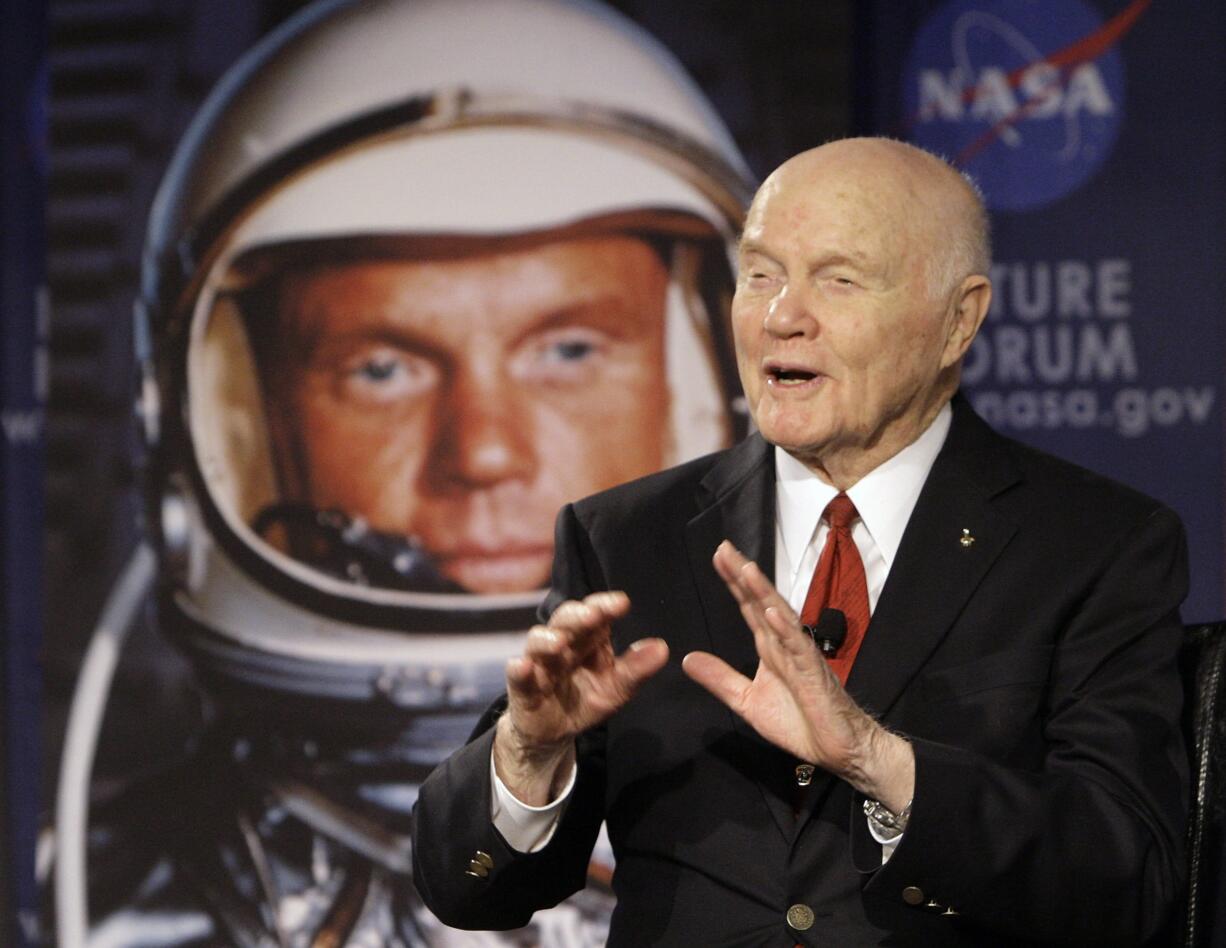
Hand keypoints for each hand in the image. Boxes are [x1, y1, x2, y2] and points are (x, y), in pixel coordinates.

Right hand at [494, 591, 667, 804]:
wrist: (554, 732)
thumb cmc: (586, 700)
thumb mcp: (617, 688)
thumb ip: (637, 669)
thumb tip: (662, 648)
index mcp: (589, 639)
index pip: (596, 613)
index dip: (605, 605)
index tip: (622, 603)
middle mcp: (563, 643)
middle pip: (565, 620)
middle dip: (577, 616)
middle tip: (591, 615)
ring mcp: (540, 662)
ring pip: (538, 642)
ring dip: (547, 640)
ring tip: (559, 644)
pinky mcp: (522, 685)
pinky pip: (517, 675)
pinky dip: (519, 669)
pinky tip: (523, 666)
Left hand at [682, 541, 912, 810]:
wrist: (836, 750)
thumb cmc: (798, 723)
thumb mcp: (747, 701)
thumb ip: (720, 679)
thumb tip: (688, 658)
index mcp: (769, 648)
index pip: (748, 607)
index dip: (734, 583)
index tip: (718, 556)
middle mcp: (784, 644)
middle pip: (761, 602)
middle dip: (744, 576)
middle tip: (725, 549)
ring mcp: (800, 656)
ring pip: (780, 617)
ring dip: (764, 593)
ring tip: (746, 570)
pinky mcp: (814, 674)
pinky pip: (798, 648)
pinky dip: (786, 629)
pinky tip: (773, 614)